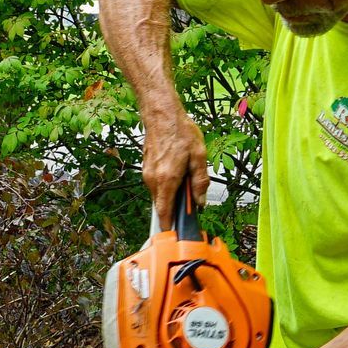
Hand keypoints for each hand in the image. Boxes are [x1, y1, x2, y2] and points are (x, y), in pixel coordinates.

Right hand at [143, 107, 209, 224]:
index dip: (170, 226)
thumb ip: (200, 181)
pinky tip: (177, 170)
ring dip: (172, 194)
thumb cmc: (180, 131)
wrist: (161, 114)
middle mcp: (153, 180)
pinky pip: (156, 185)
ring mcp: (148, 174)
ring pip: (159, 195)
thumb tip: (200, 201)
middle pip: (162, 205)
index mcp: (167, 179)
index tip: (176, 234)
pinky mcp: (146, 169)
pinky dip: (166, 185)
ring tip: (185, 178)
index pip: (164, 212)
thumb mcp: (199, 156)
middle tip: (190, 201)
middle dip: (175, 208)